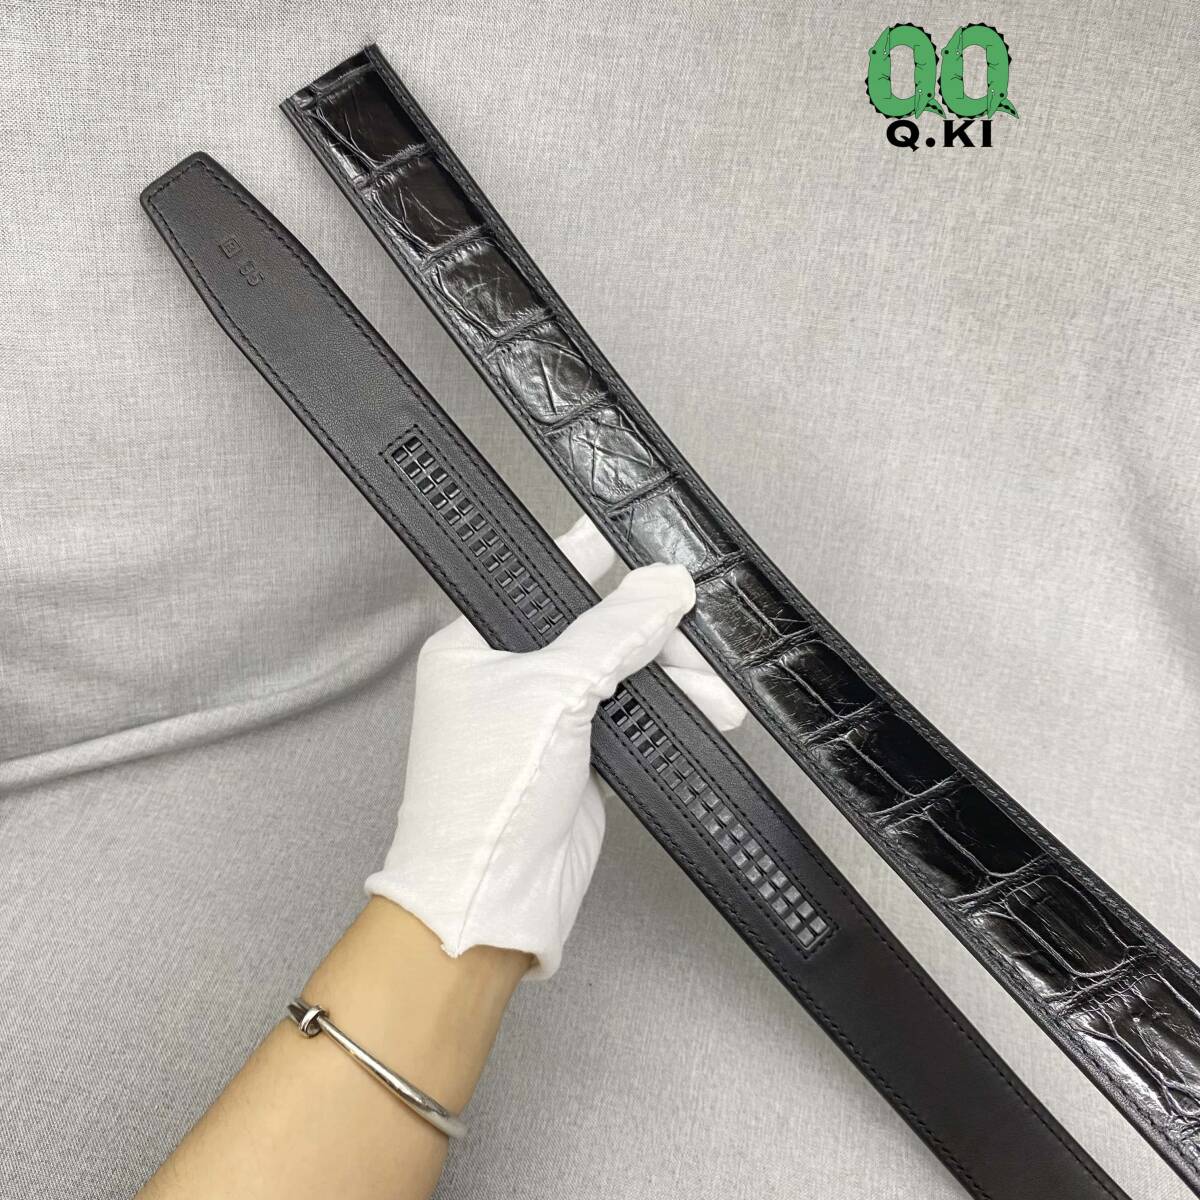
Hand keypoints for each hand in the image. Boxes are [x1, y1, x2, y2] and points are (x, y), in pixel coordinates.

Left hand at [366, 517, 745, 977]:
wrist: (490, 900)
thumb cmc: (491, 793)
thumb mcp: (554, 691)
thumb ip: (613, 632)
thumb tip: (665, 584)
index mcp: (474, 644)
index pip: (540, 581)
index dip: (591, 559)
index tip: (640, 543)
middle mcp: (507, 676)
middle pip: (592, 629)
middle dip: (650, 634)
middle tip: (696, 629)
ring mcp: (545, 719)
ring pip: (619, 674)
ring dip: (671, 679)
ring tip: (718, 694)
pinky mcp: (580, 759)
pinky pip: (633, 718)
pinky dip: (670, 713)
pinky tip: (709, 711)